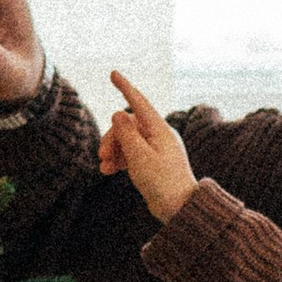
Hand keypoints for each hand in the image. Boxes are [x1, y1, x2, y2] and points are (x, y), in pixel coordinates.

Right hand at [100, 72, 197, 222]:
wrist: (179, 208)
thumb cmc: (162, 182)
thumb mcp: (139, 157)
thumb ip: (126, 134)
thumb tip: (118, 114)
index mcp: (160, 130)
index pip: (139, 102)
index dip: (125, 87)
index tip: (113, 73)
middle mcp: (159, 136)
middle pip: (127, 126)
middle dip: (111, 138)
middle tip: (102, 155)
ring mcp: (156, 149)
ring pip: (126, 140)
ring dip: (112, 151)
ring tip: (104, 167)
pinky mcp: (152, 162)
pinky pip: (131, 153)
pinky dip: (119, 160)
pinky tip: (108, 171)